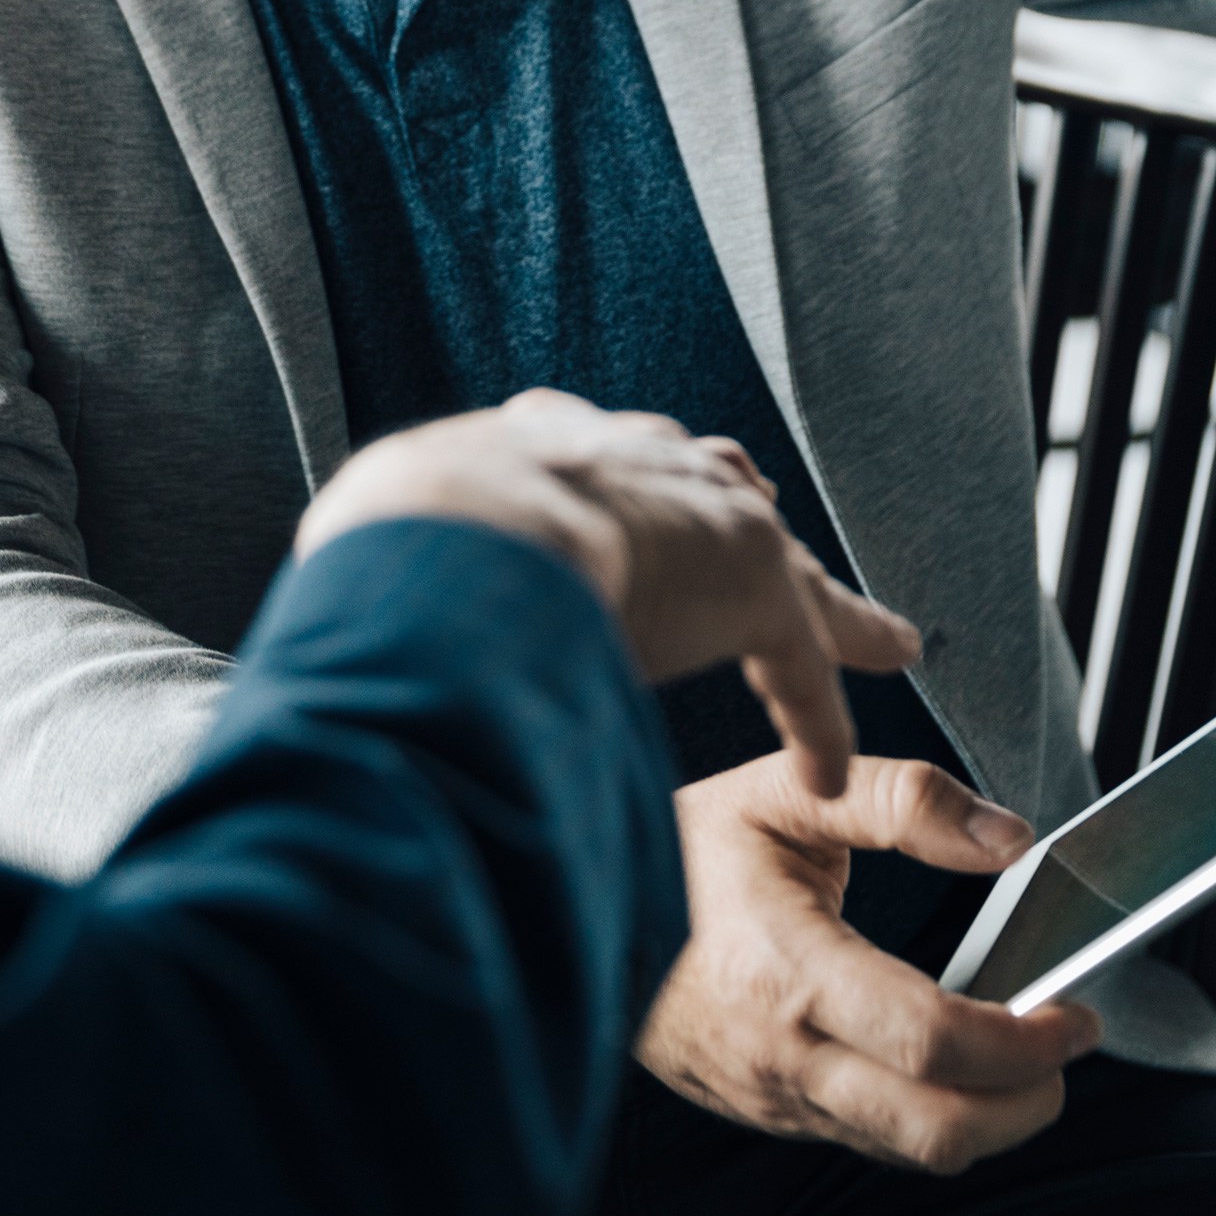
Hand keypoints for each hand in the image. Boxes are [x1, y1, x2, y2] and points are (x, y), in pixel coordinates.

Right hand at [294, 390, 920, 797]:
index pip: (605, 459)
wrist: (462, 522)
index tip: (619, 504)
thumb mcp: (389, 522)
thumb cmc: (404, 529)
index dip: (620, 488)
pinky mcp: (751, 587)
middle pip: (715, 490)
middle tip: (759, 544)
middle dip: (738, 518)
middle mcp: (638, 460)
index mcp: (547, 443)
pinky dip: (811, 720)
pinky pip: (798, 670)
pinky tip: (826, 772)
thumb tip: (340, 594)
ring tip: (876, 640)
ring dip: (820, 613)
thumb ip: (386, 556)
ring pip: (784, 573)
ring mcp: (702, 518)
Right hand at [633, 756, 1100, 1173]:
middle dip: (1030, 1103)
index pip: (934, 1042)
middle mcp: (780, 1053)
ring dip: (987, 1116)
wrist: (573, 911)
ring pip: (911, 1151)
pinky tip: (935, 1061)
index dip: (1026, 1041)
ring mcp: (773, 1096)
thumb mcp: (783, 790)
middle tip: (1058, 1048)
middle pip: (939, 1130)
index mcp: (785, 969)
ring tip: (1011, 1055)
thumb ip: (903, 799)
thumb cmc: (672, 852)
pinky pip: (870, 1139)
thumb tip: (1005, 835)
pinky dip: (926, 1112)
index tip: (1068, 1011)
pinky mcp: (768, 1114)